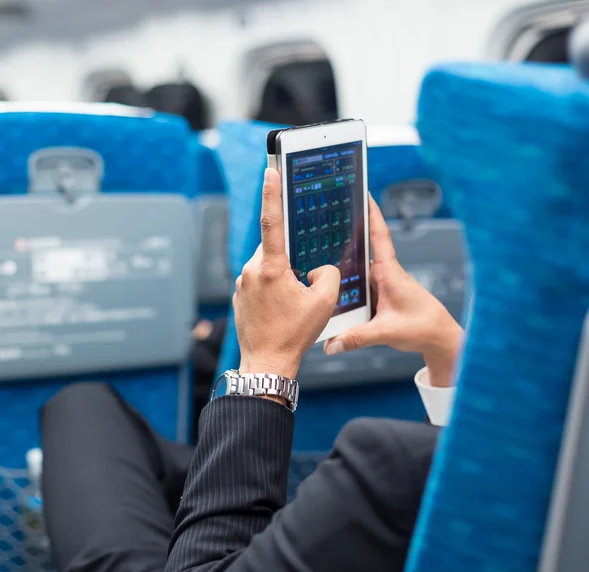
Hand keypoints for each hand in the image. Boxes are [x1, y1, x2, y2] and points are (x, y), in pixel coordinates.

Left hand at [233, 168, 339, 386]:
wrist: (267, 363)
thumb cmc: (293, 335)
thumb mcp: (324, 302)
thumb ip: (328, 273)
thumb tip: (318, 267)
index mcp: (271, 268)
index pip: (271, 221)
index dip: (271, 193)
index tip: (269, 170)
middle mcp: (251, 271)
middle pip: (274, 248)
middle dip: (290, 257)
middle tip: (302, 281)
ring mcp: (243, 284)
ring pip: (267, 265)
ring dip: (282, 274)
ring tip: (292, 302)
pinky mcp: (240, 295)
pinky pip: (259, 280)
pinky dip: (273, 287)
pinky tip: (282, 308)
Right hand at [324, 198, 463, 386]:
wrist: (439, 339)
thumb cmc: (424, 327)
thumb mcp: (387, 332)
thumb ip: (357, 338)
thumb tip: (331, 344)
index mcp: (390, 273)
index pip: (379, 235)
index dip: (371, 212)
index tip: (362, 191)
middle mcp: (385, 275)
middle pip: (359, 252)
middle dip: (342, 240)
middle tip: (321, 227)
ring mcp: (382, 285)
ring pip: (356, 273)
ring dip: (342, 270)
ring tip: (318, 267)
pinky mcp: (380, 296)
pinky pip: (359, 288)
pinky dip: (346, 288)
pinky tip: (332, 295)